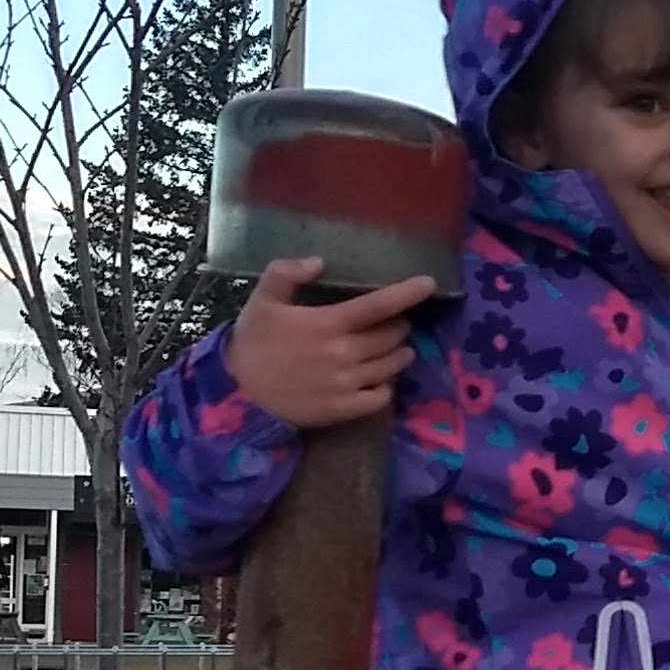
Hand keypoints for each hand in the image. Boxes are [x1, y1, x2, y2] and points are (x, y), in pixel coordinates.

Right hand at [223, 257, 432, 427]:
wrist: (240, 394)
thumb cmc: (253, 343)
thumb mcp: (263, 300)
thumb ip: (286, 273)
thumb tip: (319, 261)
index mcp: (327, 324)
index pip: (378, 305)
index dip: (407, 293)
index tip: (429, 284)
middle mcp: (343, 354)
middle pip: (391, 336)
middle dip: (399, 327)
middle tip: (394, 324)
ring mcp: (346, 384)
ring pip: (392, 366)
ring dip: (399, 354)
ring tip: (395, 348)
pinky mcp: (345, 409)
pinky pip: (382, 397)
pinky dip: (387, 386)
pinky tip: (379, 378)